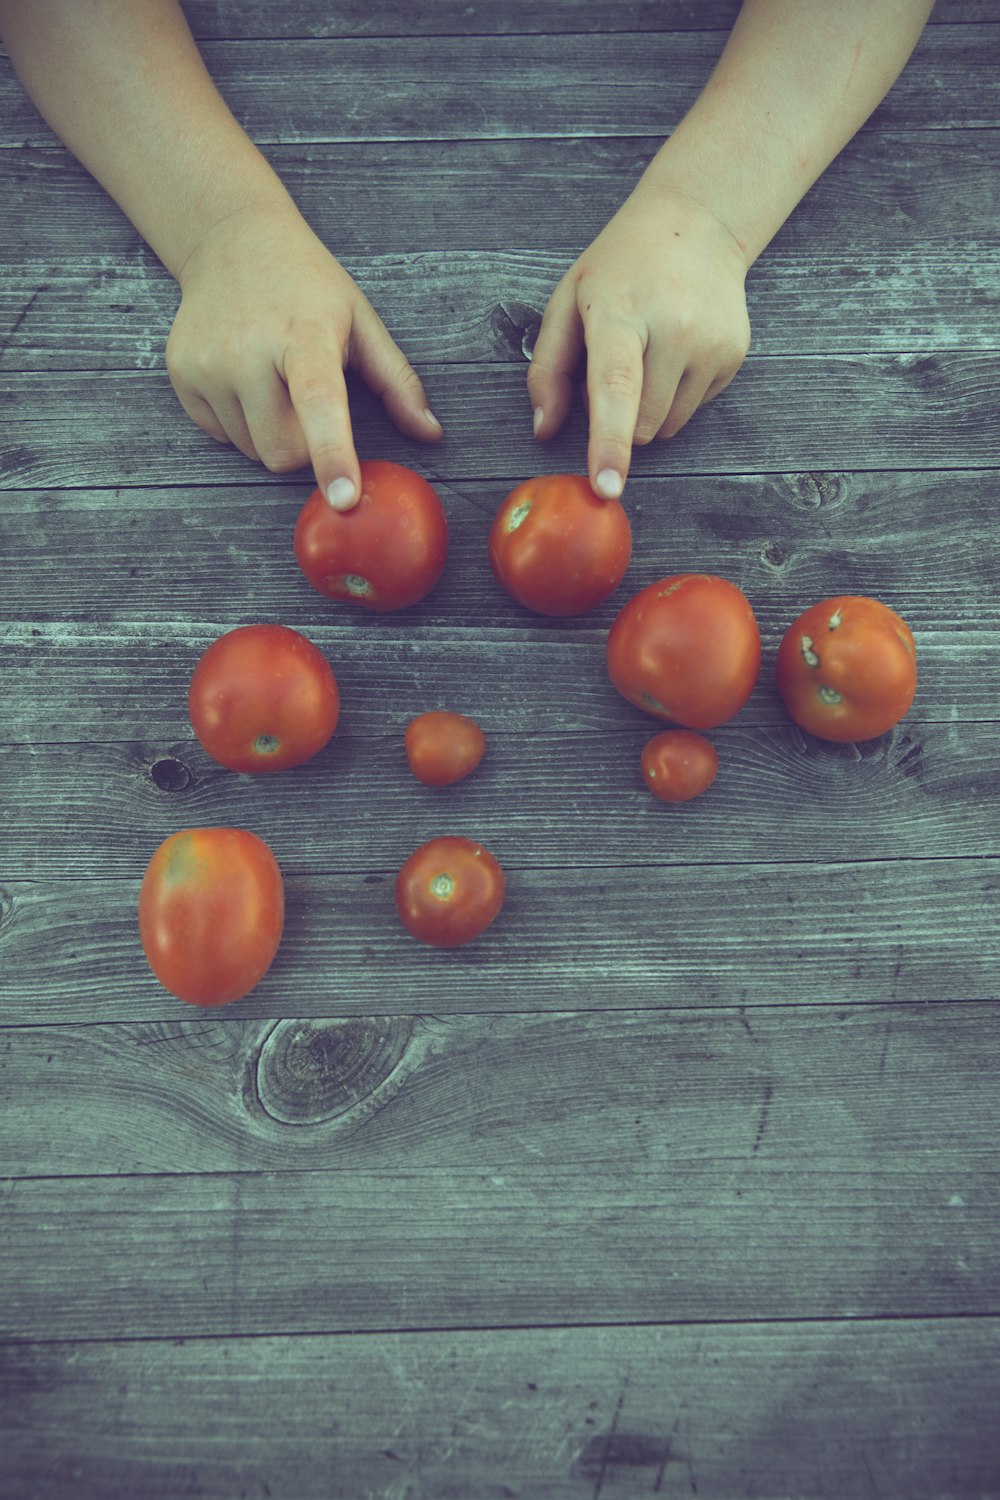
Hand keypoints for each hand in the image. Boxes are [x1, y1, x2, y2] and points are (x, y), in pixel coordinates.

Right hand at [165, 205, 441, 508]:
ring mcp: (209, 364)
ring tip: (273, 382)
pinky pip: (220, 436)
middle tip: (309, 403)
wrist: (231, 239)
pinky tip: (244, 380)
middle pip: (283, 453)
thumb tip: (431, 433)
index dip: (333, 454)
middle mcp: (249, 351)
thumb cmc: (306, 285)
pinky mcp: (182, 375)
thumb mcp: (360, 320)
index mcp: (304, 335)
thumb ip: (397, 381)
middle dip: (306, 448)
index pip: (320, 404)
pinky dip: (240, 423)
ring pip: (252, 451)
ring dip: (271, 435)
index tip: (343, 497)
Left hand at [528, 185, 750, 498]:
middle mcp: (675, 328)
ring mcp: (712, 343)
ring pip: (667, 427)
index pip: (615, 387)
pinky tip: (675, 350)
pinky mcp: (734, 356)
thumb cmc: (620, 268)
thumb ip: (547, 370)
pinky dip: (676, 395)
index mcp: (622, 311)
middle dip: (619, 416)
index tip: (608, 486)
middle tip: (619, 360)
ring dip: (648, 410)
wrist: (696, 225)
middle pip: (640, 424)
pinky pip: (692, 410)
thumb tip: (543, 431)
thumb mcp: (568, 302)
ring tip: (648, 353)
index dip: (609, 442)